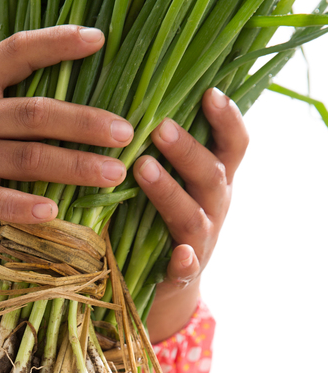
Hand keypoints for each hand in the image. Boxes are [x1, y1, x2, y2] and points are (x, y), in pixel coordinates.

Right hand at [0, 26, 134, 253]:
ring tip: (115, 173)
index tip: (99, 39)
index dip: (58, 42)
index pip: (17, 51)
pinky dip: (25, 207)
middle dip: (86, 121)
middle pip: (37, 112)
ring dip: (75, 166)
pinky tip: (54, 213)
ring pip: (28, 158)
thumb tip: (38, 98)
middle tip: (127, 131)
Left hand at [133, 88, 248, 342]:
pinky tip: (179, 254)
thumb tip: (139, 92)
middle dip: (187, 150)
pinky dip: (185, 261)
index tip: (210, 93)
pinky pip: (187, 268)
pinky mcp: (181, 274)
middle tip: (159, 128)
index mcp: (215, 179)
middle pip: (210, 175)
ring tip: (143, 170)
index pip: (233, 144)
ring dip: (170, 192)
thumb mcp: (172, 178)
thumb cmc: (160, 213)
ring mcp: (201, 242)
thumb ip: (165, 148)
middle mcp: (214, 206)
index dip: (227, 120)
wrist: (163, 280)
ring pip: (192, 216)